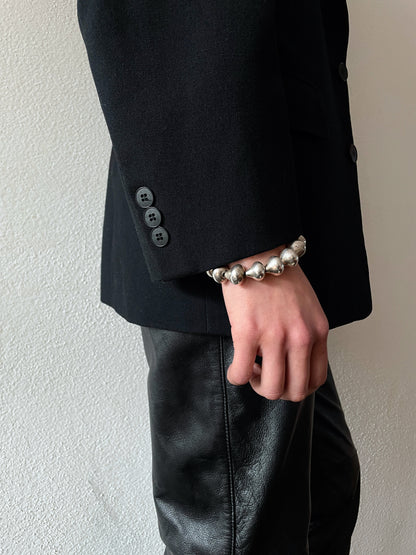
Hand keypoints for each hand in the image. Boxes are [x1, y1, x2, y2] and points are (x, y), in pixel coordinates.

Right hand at [221, 246, 328, 400]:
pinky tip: (236, 364)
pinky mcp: (247, 333)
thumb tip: (293, 362)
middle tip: (264, 376)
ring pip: (270, 389)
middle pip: (295, 391)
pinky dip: (236, 376)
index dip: (296, 386)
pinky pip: (240, 374)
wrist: (258, 254)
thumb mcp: (309, 308)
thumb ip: (307, 335)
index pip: (316, 379)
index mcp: (318, 332)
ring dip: (257, 386)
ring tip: (250, 369)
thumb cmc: (280, 278)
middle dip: (277, 391)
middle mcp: (300, 338)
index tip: (283, 376)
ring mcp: (274, 337)